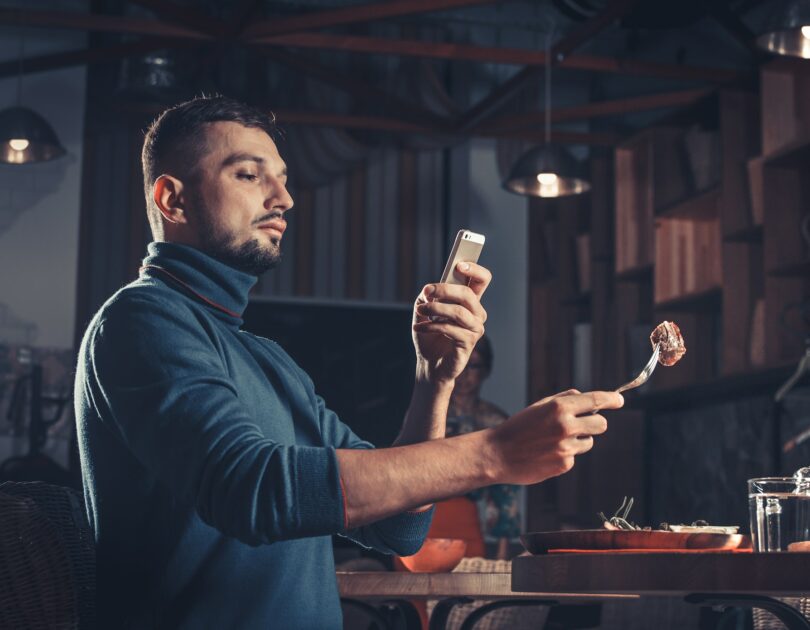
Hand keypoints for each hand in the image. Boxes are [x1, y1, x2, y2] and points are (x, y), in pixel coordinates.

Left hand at [411, 262, 491, 385]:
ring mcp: (475, 329)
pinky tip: (419, 327)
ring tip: (420, 311)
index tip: (459, 265)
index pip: (482, 280)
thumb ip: (428, 297)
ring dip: (435, 309)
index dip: (475, 270)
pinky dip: (431, 326)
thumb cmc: (430, 335)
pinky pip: (450, 329)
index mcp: (469, 302)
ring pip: (458, 312)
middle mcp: (477, 314)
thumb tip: (430, 291)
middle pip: (468, 294)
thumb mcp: (424, 310)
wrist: (429, 364)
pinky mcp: (468, 343)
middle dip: (444, 290)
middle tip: (426, 291)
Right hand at [485, 389, 623, 484]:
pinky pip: (575, 456)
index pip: (595, 400)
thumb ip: (563, 400)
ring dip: (578, 440)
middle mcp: (566, 426)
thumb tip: (585, 398)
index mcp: (559, 407)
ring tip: (553, 441)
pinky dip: (565, 454)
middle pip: (601, 425)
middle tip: (583, 424)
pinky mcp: (564, 464)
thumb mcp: (538, 406)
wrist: (498, 454)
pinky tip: (546, 453)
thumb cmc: (518, 427)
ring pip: (588, 442)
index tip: (619, 400)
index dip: (611, 399)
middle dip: (595, 423)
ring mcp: (566, 447)